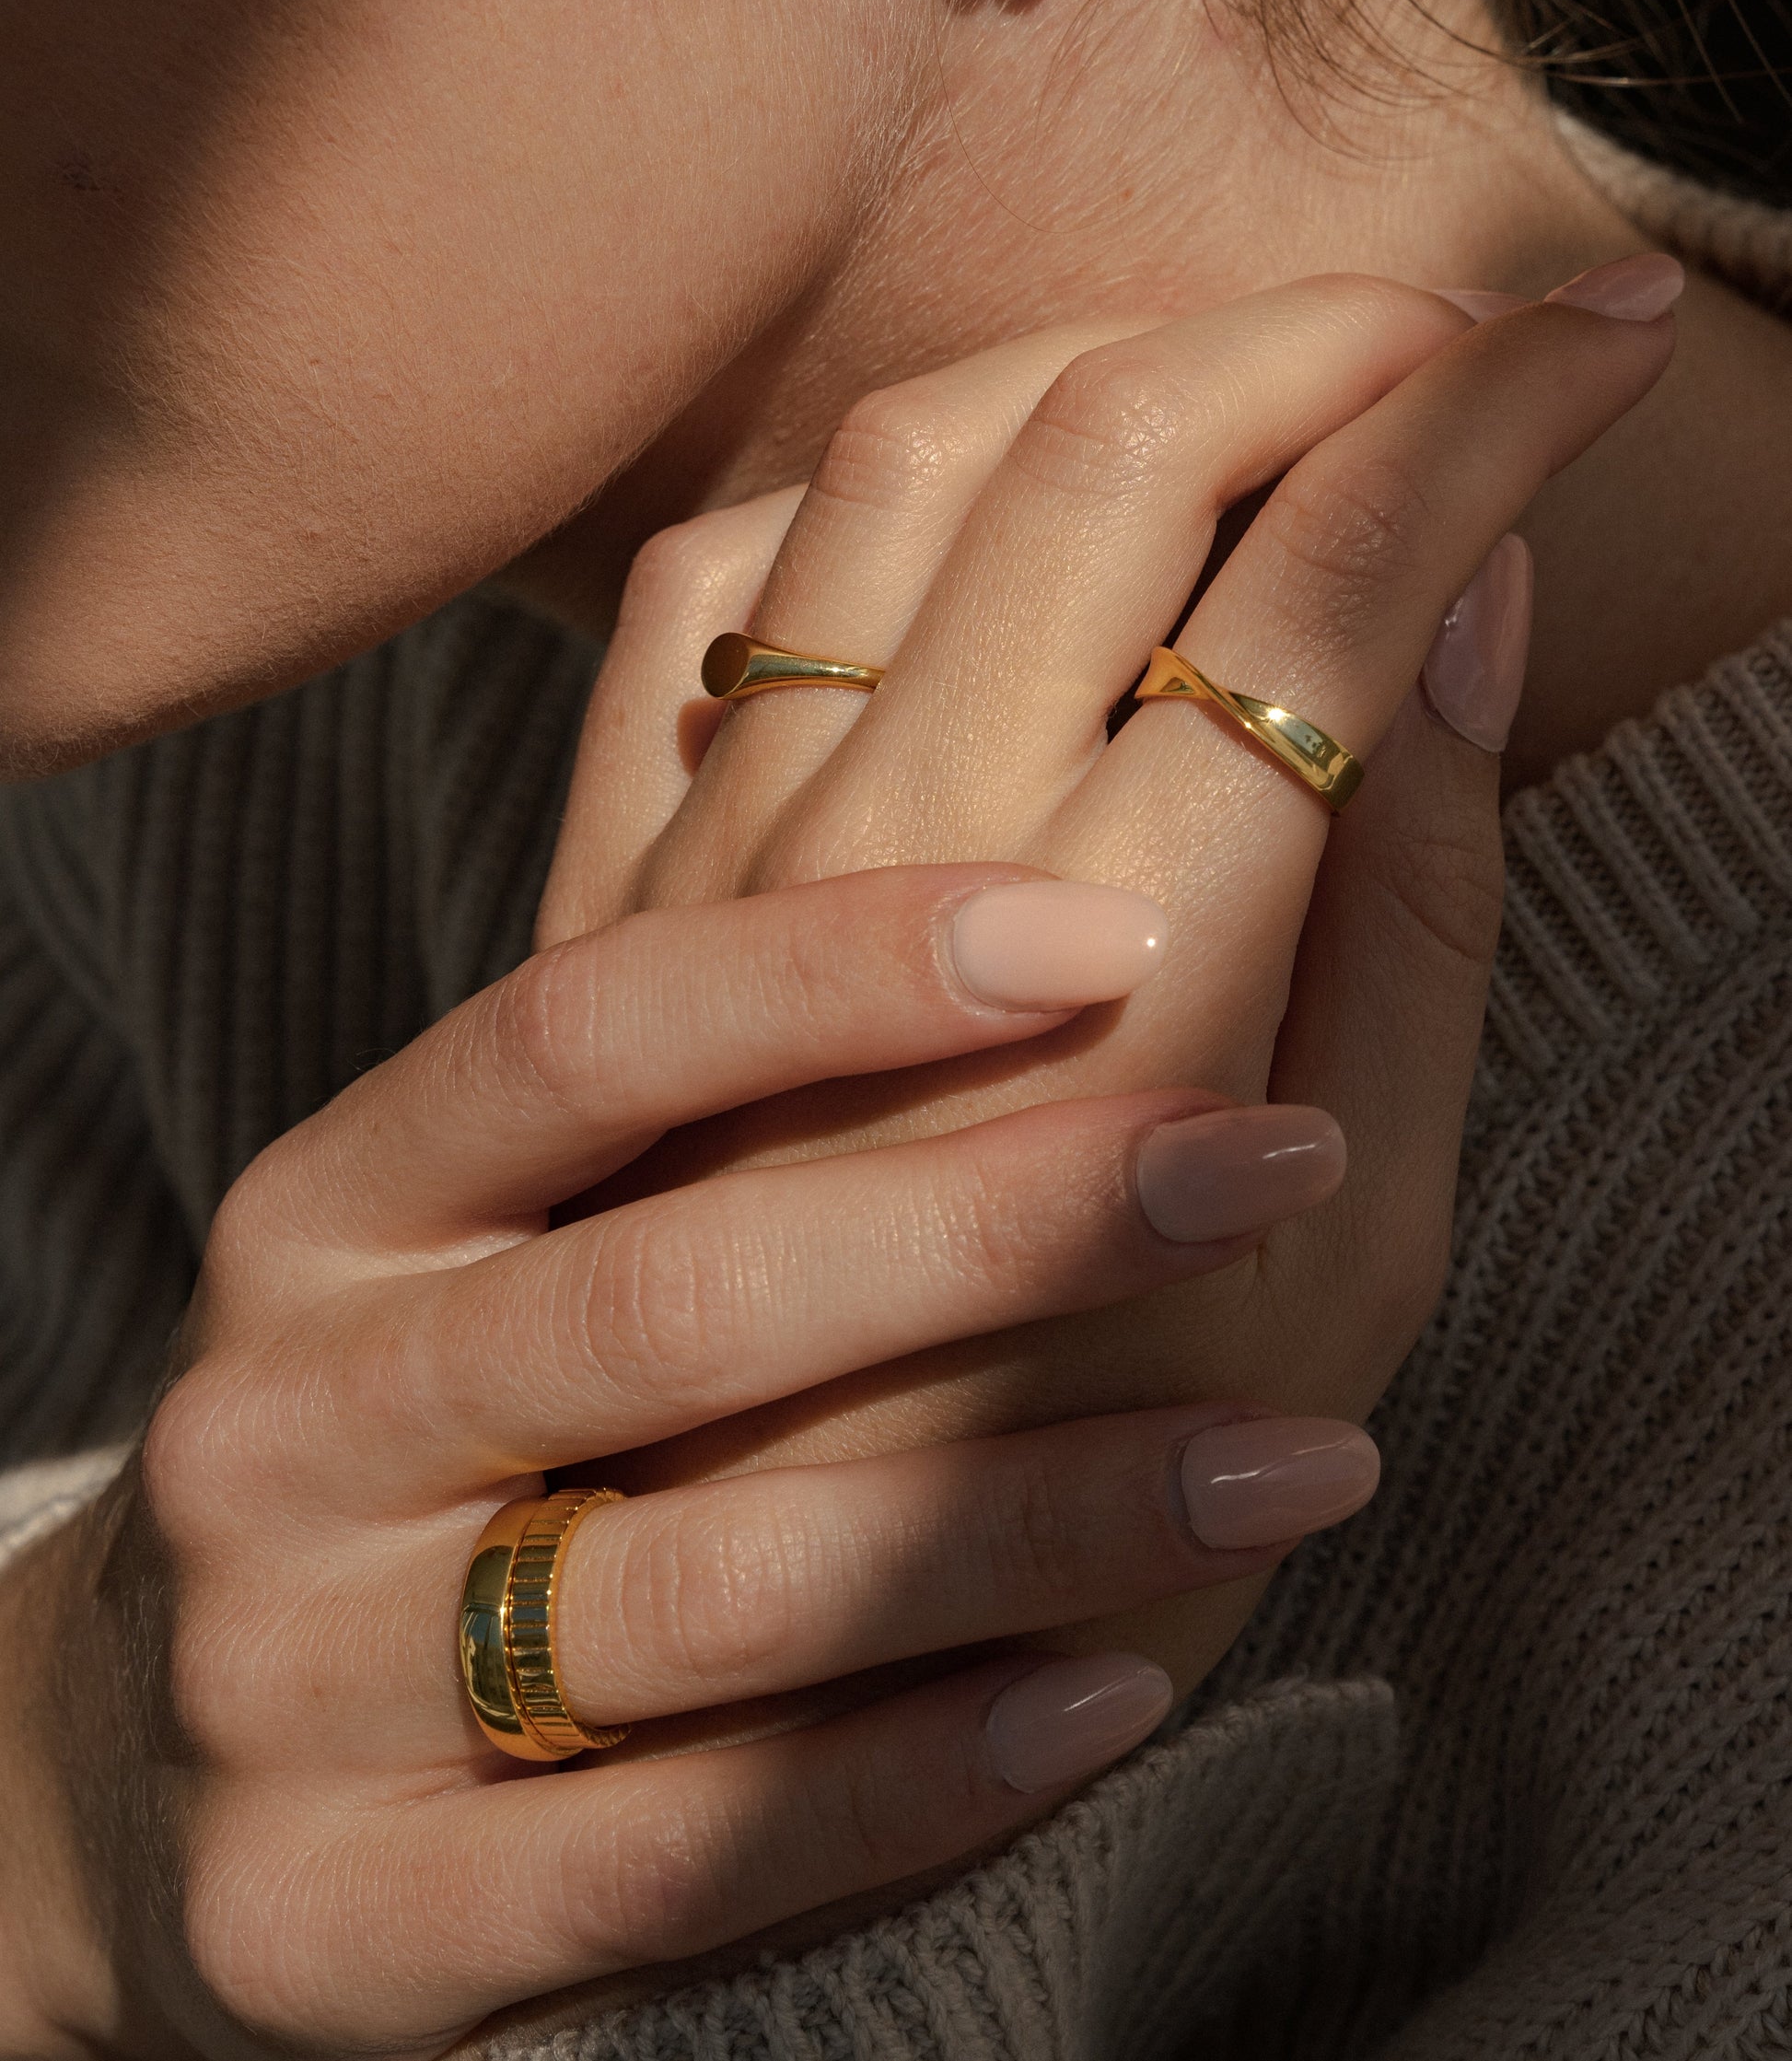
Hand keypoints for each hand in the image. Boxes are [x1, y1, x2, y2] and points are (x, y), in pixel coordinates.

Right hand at [0, 868, 1373, 2058]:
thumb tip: (918, 762)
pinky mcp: (348, 1923)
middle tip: (1270, 1154)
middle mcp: (304, 1410)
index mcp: (346, 1198)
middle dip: (982, 1225)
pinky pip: (666, 1863)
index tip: (1105, 922)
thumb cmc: (430, 1425)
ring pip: (695, 1590)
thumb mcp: (498, 1212)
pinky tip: (1115, 1701)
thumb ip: (669, 1027)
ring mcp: (305, 1681)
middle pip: (659, 1292)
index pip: (587, 1031)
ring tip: (1304, 1458)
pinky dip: (909, 1776)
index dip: (834, 966)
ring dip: (1023, 1519)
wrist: (153, 1772)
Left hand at [537, 272, 1673, 1686]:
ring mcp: (723, 859)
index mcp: (1136, 971)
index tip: (1597, 328)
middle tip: (1443, 334)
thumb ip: (1416, 912)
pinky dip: (858, 496)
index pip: (1332, 569)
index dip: (1494, 403)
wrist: (740, 1652)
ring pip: (900, 459)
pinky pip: (709, 585)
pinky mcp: (614, 887)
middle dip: (1318, 328)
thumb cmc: (1093, 1491)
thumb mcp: (1356, 1258)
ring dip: (1100, 360)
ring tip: (1240, 389)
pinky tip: (972, 523)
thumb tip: (1462, 597)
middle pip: (1113, 443)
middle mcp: (896, 868)